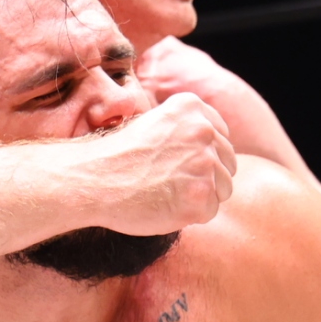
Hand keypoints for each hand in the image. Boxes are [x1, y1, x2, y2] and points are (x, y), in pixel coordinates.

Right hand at [89, 93, 235, 234]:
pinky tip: (165, 206)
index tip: (182, 165)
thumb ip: (185, 130)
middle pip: (227, 163)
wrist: (93, 180)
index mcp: (192, 107)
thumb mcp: (153, 124)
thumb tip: (214, 150)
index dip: (205, 155)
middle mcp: (204, 131)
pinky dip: (191, 215)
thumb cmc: (116, 156)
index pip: (222, 136)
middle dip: (206, 177)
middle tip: (171, 185)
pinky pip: (211, 210)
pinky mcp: (201, 195)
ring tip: (166, 194)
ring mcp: (205, 163)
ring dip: (200, 196)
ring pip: (223, 188)